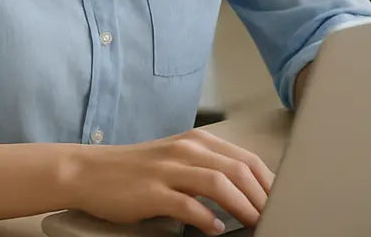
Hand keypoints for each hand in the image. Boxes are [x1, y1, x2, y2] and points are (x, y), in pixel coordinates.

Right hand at [62, 130, 273, 234]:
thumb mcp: (176, 160)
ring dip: (242, 205)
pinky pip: (187, 204)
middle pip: (238, 169)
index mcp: (197, 141)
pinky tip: (215, 229)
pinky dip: (206, 218)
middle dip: (262, 195)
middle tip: (274, 215)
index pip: (245, 159)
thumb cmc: (136, 170)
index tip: (281, 200)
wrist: (90, 171)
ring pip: (219, 183)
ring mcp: (169, 169)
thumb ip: (207, 169)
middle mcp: (186, 150)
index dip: (268, 182)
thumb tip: (245, 190)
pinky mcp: (152, 191)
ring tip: (255, 222)